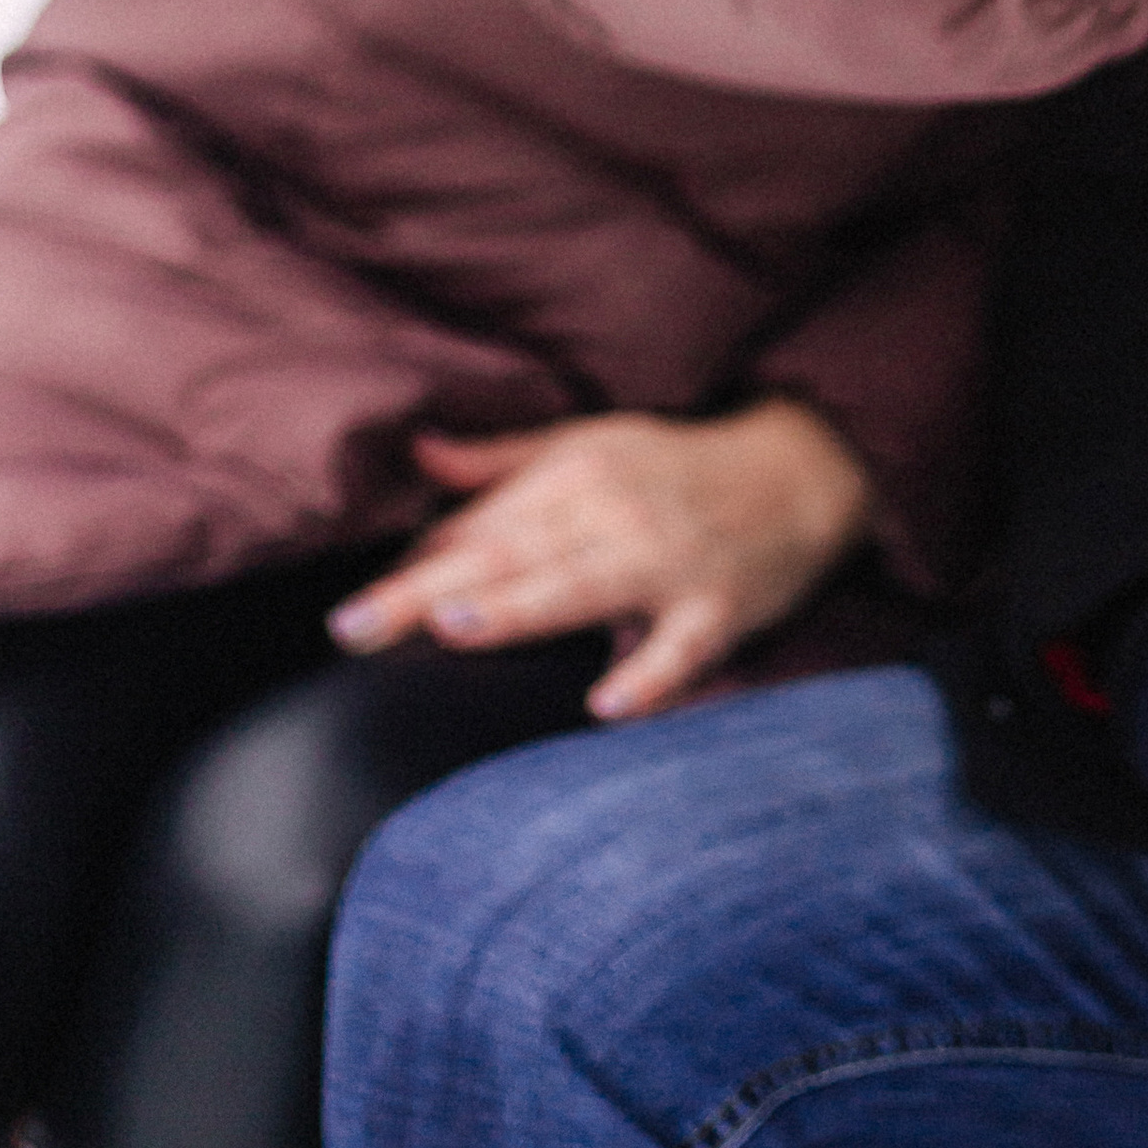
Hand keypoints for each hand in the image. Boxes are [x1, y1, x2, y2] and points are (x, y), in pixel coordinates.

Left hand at [327, 398, 874, 717]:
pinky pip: (681, 647)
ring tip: (457, 623)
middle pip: (510, 554)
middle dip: (428, 589)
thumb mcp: (590, 444)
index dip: (412, 565)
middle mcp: (614, 512)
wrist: (800, 472)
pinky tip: (607, 703)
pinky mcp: (718, 609)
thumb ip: (500, 460)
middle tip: (352, 626)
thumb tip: (414, 452)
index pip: (480, 525)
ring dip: (523, 604)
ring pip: (585, 586)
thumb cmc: (676, 467)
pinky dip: (649, 673)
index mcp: (575, 474)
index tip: (346, 612)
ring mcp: (668, 561)